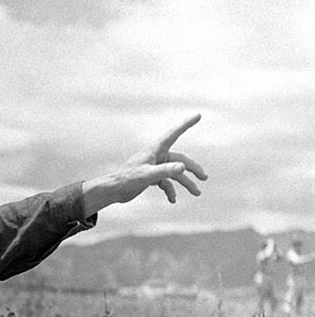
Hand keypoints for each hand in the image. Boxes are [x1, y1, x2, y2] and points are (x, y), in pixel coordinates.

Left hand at [82, 114, 207, 216]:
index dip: (186, 124)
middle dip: (193, 169)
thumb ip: (165, 171)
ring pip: (175, 174)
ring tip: (197, 193)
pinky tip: (173, 201)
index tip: (198, 115)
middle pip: (180, 160)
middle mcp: (157, 156)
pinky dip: (170, 191)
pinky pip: (166, 183)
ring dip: (186, 184)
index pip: (174, 134)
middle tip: (204, 178)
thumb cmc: (126, 179)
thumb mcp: (147, 175)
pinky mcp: (151, 178)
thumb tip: (183, 168)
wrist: (112, 190)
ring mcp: (154, 167)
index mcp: (155, 150)